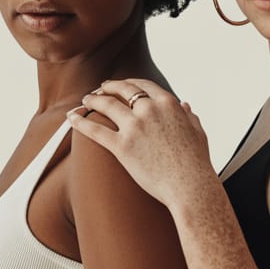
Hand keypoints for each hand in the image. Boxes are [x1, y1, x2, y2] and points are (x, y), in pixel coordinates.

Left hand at [67, 78, 217, 209]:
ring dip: (93, 99)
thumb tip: (185, 106)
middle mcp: (150, 110)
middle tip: (100, 89)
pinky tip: (72, 117)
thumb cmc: (196, 162)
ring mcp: (134, 127)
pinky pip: (95, 130)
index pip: (144, 85)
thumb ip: (189, 116)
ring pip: (106, 105)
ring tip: (86, 100)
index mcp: (168, 104)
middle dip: (109, 87)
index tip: (122, 85)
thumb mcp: (198, 132)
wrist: (190, 185)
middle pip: (123, 90)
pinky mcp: (122, 146)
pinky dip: (80, 121)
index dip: (130, 83)